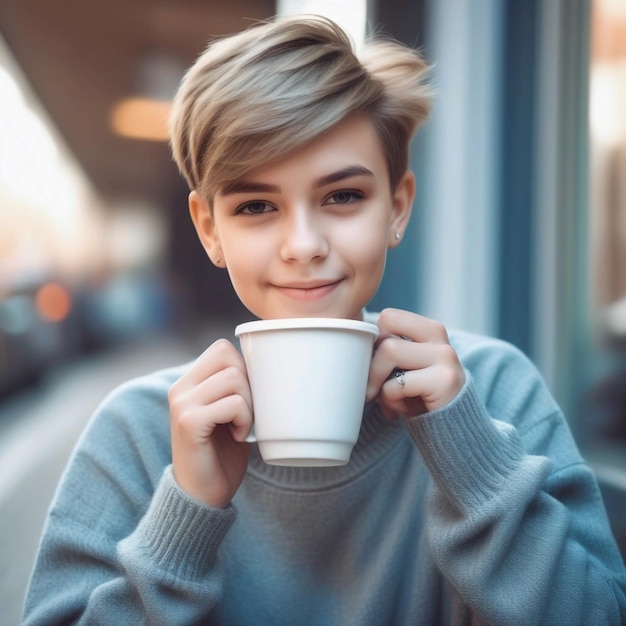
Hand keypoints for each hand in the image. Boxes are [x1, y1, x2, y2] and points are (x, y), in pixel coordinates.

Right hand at [169, 338, 252, 507]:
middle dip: (250, 385)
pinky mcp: (189, 422)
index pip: (222, 348)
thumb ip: (236, 387)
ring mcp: (182, 404)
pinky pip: (233, 404)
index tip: (246, 398)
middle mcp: (180, 388)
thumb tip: (269, 364)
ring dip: (249, 405)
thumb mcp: (230, 413)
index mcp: (188, 382)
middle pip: (230, 358)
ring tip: (242, 426)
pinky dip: (245, 420)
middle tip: (246, 414)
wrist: (202, 496)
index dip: (244, 368)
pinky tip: (239, 437)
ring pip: (234, 378)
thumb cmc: (223, 454)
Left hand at [365, 308, 464, 418]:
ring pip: (389, 352)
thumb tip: (354, 353)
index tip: (377, 365)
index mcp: (429, 329)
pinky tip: (403, 409)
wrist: (451, 426)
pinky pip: (396, 385)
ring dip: (379, 383)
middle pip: (385, 333)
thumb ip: (387, 353)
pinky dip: (391, 401)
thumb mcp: (403, 368)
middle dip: (372, 364)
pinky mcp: (444, 381)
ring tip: (390, 399)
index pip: (389, 316)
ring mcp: (445, 357)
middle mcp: (439, 337)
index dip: (375, 341)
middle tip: (374, 387)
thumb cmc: (418, 395)